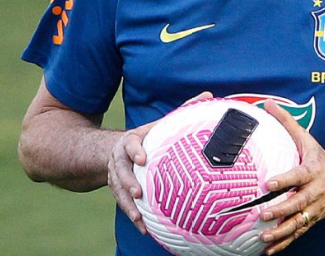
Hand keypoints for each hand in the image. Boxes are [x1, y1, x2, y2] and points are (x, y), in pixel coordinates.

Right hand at [107, 91, 213, 233]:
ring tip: (138, 217)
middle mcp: (120, 158)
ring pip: (118, 190)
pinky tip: (143, 228)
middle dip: (127, 182)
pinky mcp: (117, 189)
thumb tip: (208, 95)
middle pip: (120, 170)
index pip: (129, 143)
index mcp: (131, 140)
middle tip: (139, 192)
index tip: (142, 159)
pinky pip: (122, 203)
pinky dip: (132, 215)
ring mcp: (115, 175)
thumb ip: (183, 109)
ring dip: (128, 204)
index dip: (134, 150)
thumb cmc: (150, 136)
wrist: (118, 149)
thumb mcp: (162, 123)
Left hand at [259, 100, 324, 254]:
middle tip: (263, 214)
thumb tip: (268, 103)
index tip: (268, 184)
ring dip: (281, 232)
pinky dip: (284, 244)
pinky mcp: (312, 221)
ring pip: (298, 223)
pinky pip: (297, 234)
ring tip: (264, 237)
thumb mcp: (308, 139)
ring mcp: (314, 209)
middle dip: (281, 210)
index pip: (298, 176)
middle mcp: (314, 192)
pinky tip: (268, 252)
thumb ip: (288, 123)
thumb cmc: (320, 159)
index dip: (284, 180)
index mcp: (312, 171)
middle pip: (298, 203)